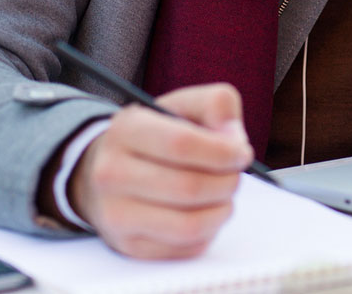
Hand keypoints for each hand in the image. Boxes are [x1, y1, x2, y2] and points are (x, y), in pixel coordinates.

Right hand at [68, 83, 252, 258]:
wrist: (110, 171)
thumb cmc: (156, 137)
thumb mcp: (183, 106)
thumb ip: (216, 105)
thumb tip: (234, 140)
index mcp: (126, 129)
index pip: (181, 144)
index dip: (222, 151)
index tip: (241, 154)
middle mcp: (112, 173)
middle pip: (189, 188)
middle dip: (227, 182)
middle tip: (235, 175)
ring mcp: (116, 213)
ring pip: (189, 224)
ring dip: (221, 211)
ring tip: (223, 196)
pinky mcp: (129, 245)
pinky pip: (185, 247)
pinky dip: (208, 231)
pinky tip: (204, 212)